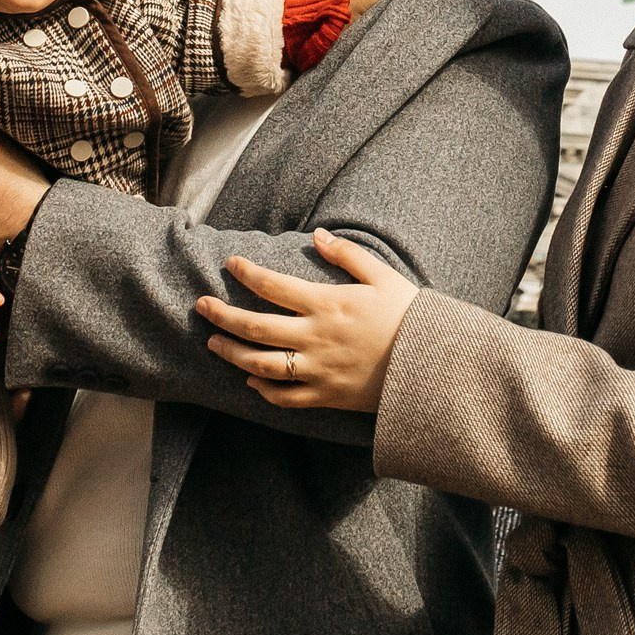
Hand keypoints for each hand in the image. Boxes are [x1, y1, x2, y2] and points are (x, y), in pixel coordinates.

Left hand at [194, 227, 418, 412]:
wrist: (433, 366)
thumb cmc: (409, 316)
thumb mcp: (383, 276)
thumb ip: (347, 255)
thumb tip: (317, 236)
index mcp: (327, 304)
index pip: (273, 286)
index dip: (246, 273)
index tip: (230, 263)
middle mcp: (315, 338)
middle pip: (255, 327)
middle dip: (222, 315)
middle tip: (201, 305)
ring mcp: (317, 370)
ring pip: (260, 364)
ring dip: (231, 353)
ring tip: (213, 343)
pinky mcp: (326, 396)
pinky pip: (285, 397)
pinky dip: (263, 390)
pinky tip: (249, 379)